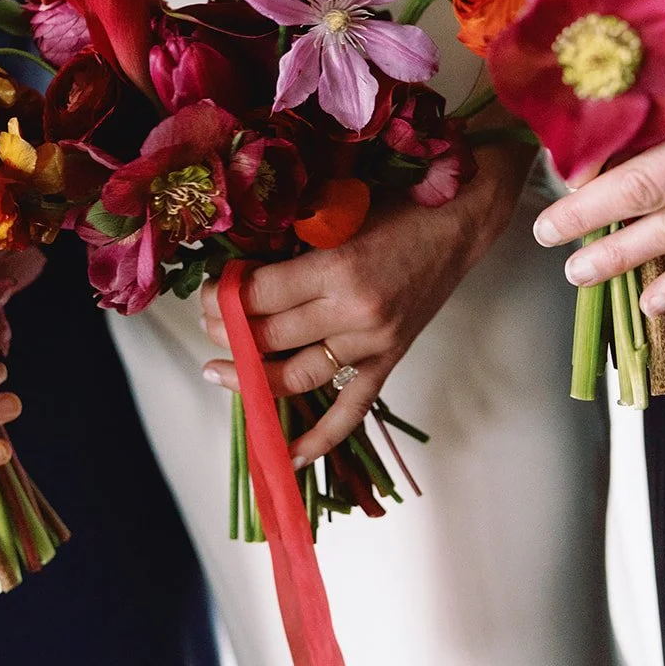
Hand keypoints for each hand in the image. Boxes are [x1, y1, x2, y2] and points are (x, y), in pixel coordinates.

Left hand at [201, 141, 532, 463]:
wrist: (458, 222)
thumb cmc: (397, 207)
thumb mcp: (336, 213)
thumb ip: (290, 244)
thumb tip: (238, 272)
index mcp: (337, 269)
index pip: (259, 296)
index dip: (222, 297)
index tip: (206, 291)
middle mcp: (353, 313)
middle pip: (269, 336)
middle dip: (226, 332)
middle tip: (206, 321)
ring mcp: (373, 343)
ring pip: (296, 376)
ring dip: (250, 378)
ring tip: (218, 370)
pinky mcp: (389, 360)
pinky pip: (350, 409)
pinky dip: (320, 438)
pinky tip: (289, 458)